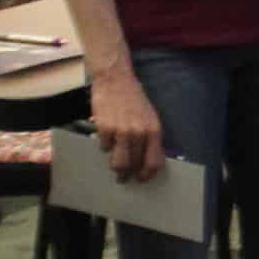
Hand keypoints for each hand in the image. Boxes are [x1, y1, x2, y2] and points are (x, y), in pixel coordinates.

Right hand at [88, 66, 166, 183]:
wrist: (115, 79)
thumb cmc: (134, 99)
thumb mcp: (150, 117)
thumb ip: (149, 138)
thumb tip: (146, 160)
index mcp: (154, 131)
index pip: (154, 162)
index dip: (147, 174)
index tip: (141, 178)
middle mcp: (139, 133)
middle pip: (133, 165)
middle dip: (127, 174)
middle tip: (123, 176)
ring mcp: (121, 131)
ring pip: (118, 163)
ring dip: (115, 166)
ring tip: (113, 164)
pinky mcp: (105, 128)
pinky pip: (104, 148)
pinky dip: (104, 146)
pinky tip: (106, 138)